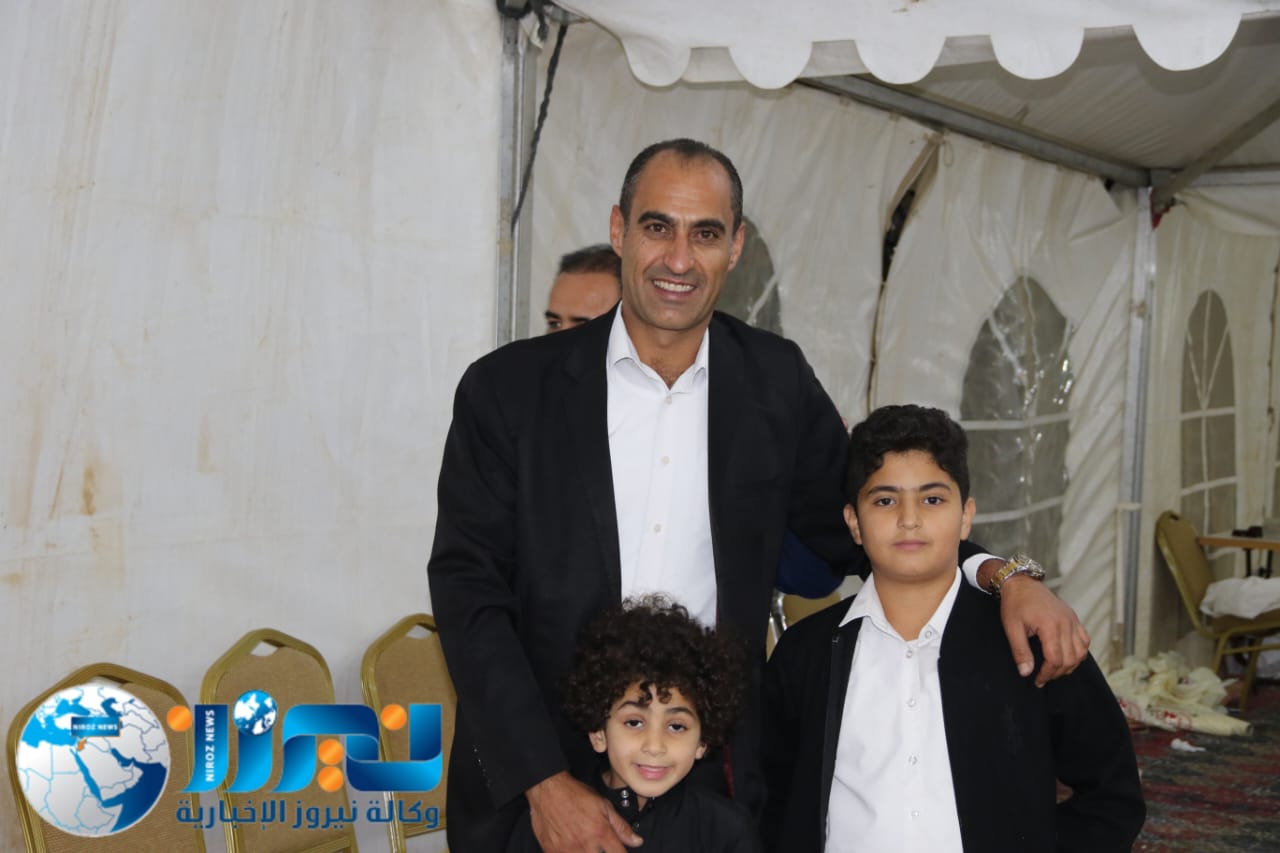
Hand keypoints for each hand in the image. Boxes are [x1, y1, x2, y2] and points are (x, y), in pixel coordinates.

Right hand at [527, 771, 642, 852]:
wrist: (547, 790)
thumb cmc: (574, 795)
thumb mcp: (603, 805)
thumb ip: (621, 827)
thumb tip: (636, 842)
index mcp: (601, 833)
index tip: (618, 850)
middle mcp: (585, 845)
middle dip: (602, 852)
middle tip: (597, 845)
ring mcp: (568, 851)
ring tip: (585, 844)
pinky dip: (571, 852)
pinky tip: (572, 846)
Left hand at [997, 572, 1089, 686]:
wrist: (1022, 583)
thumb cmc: (1015, 604)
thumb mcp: (1012, 628)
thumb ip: (1020, 651)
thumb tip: (1026, 673)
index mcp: (1050, 625)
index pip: (1055, 659)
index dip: (1047, 674)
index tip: (1038, 680)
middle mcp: (1066, 623)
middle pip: (1070, 658)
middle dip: (1057, 673)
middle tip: (1044, 677)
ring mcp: (1072, 620)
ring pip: (1081, 652)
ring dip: (1070, 665)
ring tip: (1054, 670)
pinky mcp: (1074, 618)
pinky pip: (1085, 640)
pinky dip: (1079, 652)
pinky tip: (1067, 657)